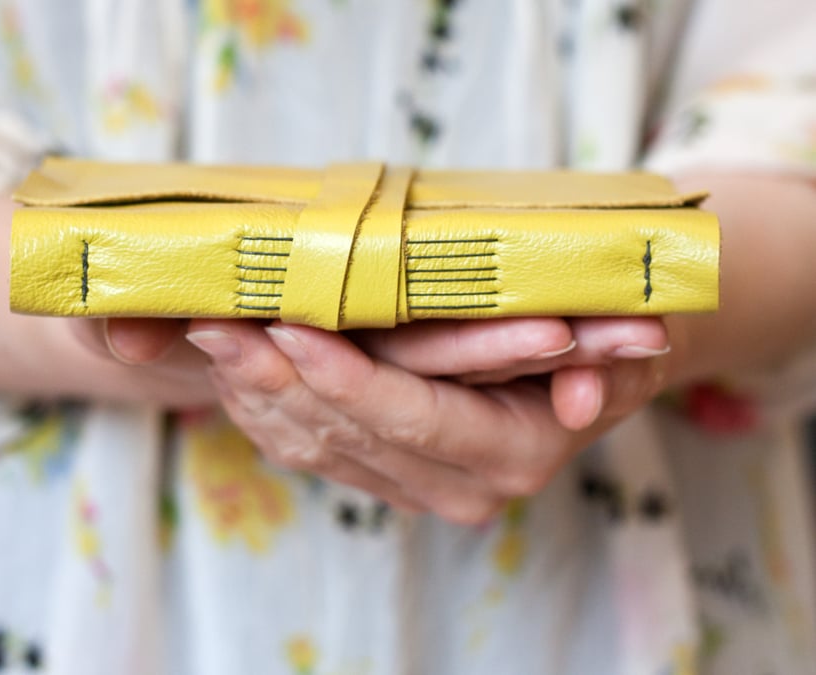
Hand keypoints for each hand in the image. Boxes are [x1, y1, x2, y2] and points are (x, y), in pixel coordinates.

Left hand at [184, 318, 671, 522]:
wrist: (588, 377)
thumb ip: (610, 368)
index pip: (413, 416)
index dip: (348, 376)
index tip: (287, 328)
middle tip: (215, 319)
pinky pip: (310, 448)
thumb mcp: (624, 348)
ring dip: (255, 389)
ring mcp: (414, 487)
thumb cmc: (605, 344)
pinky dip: (264, 404)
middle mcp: (458, 487)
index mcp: (511, 455)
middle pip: (348, 433)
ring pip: (316, 444)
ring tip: (206, 329)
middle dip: (276, 378)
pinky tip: (228, 361)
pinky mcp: (385, 475)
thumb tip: (583, 399)